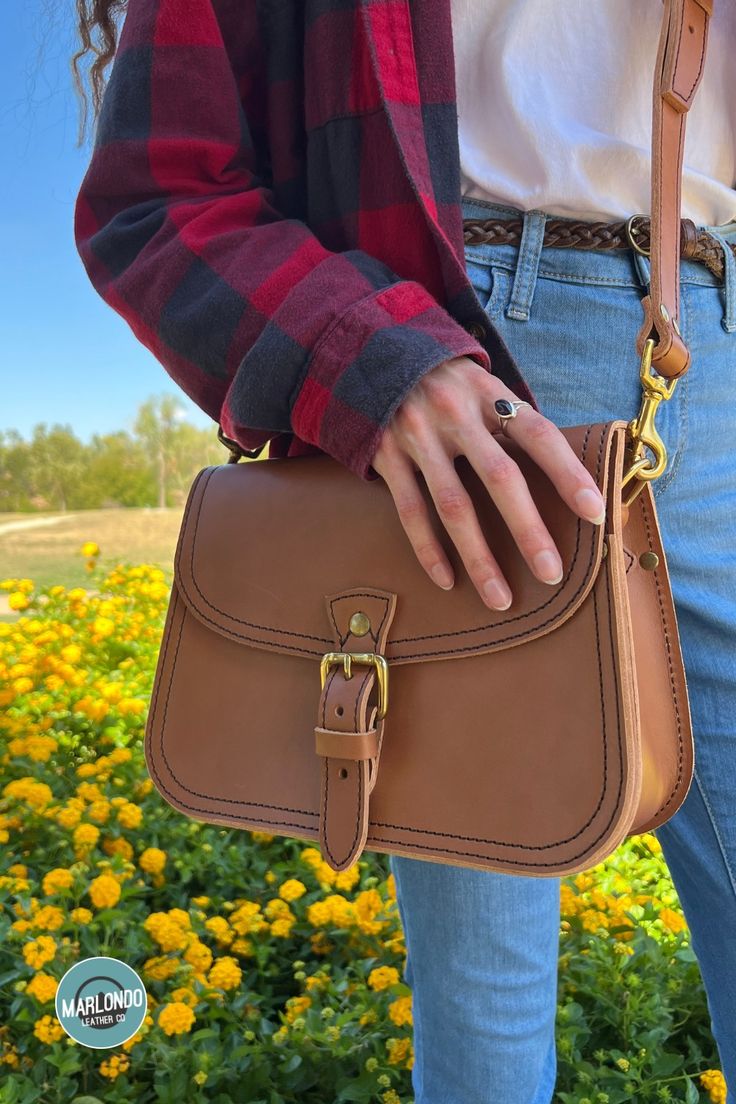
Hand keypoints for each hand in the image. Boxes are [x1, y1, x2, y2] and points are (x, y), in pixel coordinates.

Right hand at [369, 355, 605, 610]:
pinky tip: (448, 581)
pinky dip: (429, 550)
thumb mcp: (484, 387)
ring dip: (478, 556)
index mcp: (491, 395)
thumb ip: (515, 424)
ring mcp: (418, 436)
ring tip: (500, 598)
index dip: (568, 474)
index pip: (539, 435)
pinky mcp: (387, 456)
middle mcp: (456, 414)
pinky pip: (411, 512)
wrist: (373, 355)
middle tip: (551, 572)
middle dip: (527, 529)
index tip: (596, 514)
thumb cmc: (448, 385)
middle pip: (499, 476)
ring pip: (453, 505)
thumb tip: (570, 478)